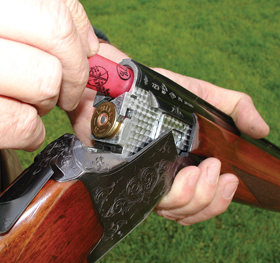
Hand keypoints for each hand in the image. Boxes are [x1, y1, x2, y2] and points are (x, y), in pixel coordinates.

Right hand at [0, 0, 98, 178]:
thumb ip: (31, 26)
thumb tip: (90, 45)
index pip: (51, 2)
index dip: (77, 31)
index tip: (82, 51)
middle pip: (55, 34)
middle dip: (74, 70)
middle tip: (64, 87)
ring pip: (44, 81)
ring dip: (43, 102)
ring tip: (19, 102)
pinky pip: (24, 124)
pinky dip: (27, 133)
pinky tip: (2, 125)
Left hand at [68, 43, 268, 224]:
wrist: (125, 86)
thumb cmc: (162, 92)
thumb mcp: (204, 96)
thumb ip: (235, 108)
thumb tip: (262, 130)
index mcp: (190, 164)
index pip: (208, 198)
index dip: (221, 199)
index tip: (230, 179)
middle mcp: (171, 177)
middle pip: (193, 209)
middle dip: (209, 196)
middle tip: (213, 167)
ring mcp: (151, 179)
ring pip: (174, 211)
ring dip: (192, 197)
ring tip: (194, 171)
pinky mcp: (132, 177)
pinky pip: (150, 203)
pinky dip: (167, 198)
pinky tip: (177, 176)